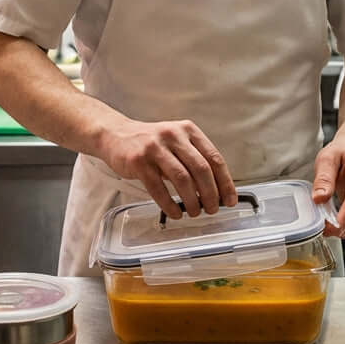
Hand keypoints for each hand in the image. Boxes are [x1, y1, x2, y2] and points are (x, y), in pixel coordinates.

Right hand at [100, 119, 236, 219]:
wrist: (115, 134)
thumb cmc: (150, 143)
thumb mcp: (176, 142)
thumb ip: (194, 159)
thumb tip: (215, 190)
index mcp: (188, 130)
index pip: (214, 158)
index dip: (225, 182)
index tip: (229, 200)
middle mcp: (173, 135)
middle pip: (201, 169)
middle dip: (210, 194)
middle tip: (212, 209)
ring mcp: (155, 148)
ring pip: (182, 179)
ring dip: (192, 201)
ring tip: (194, 212)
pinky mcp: (139, 161)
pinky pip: (159, 189)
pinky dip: (170, 205)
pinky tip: (175, 213)